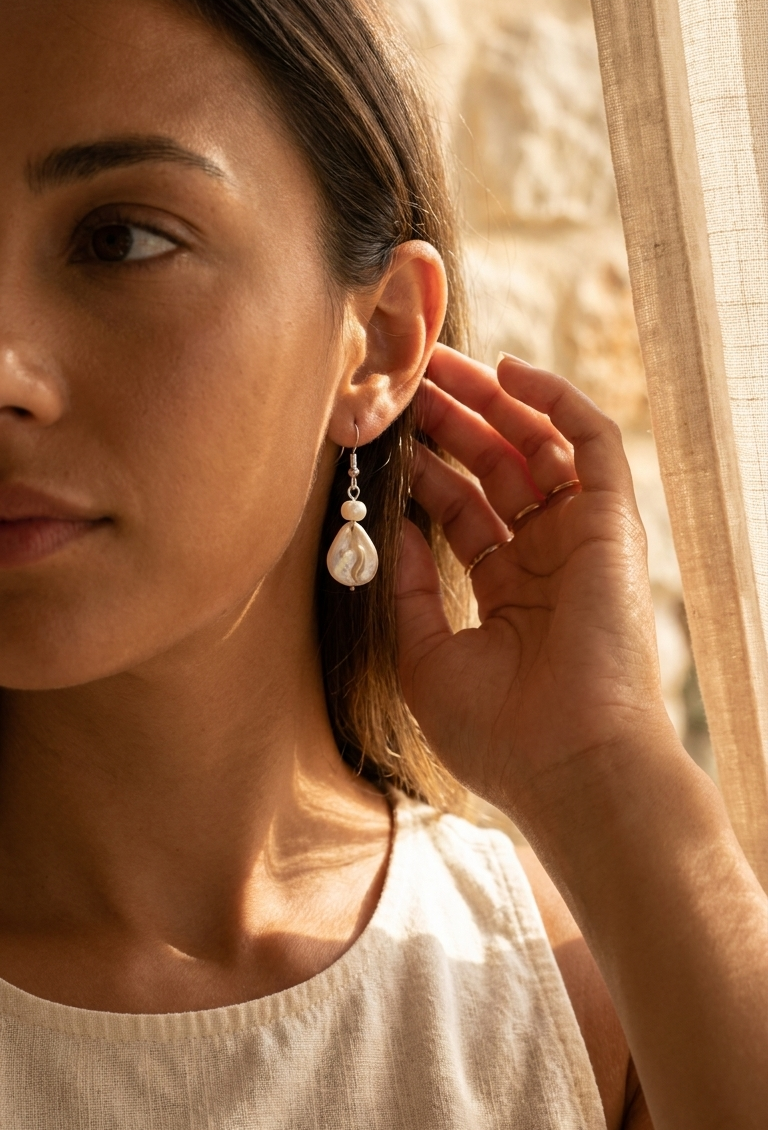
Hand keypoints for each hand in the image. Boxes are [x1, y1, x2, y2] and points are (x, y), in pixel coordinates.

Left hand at [396, 345, 675, 825]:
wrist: (568, 764)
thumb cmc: (498, 732)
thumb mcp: (425, 657)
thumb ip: (407, 589)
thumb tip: (390, 526)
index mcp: (507, 591)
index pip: (463, 510)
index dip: (424, 469)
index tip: (382, 435)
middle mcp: (546, 559)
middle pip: (495, 469)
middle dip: (450, 422)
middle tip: (405, 380)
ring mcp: (580, 539)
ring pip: (537, 445)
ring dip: (490, 402)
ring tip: (436, 365)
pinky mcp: (613, 523)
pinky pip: (593, 443)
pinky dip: (557, 401)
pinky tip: (510, 371)